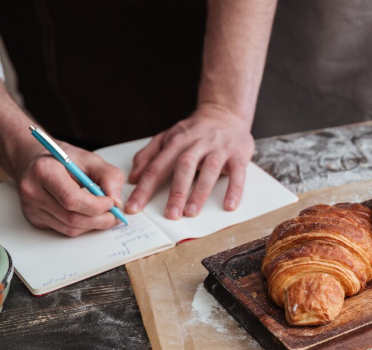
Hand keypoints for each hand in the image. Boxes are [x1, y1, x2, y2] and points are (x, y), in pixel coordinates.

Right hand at [16, 142, 125, 236]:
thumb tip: (116, 201)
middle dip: (99, 220)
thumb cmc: (64, 159)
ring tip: (105, 215)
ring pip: (69, 228)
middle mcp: (33, 191)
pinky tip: (88, 216)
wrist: (36, 160)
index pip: (72, 199)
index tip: (112, 203)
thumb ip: (109, 176)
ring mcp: (32, 208)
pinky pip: (64, 230)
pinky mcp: (35, 219)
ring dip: (92, 226)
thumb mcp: (91, 159)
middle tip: (114, 215)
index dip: (96, 205)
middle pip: (71, 217)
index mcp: (44, 171)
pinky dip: (81, 227)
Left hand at [125, 104, 254, 218]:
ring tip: (192, 212)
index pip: (157, 166)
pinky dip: (234, 190)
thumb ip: (148, 155)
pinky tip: (229, 206)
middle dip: (176, 192)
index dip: (144, 188)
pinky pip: (238, 173)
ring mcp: (218, 148)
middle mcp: (197, 143)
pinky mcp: (238, 154)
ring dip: (200, 192)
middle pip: (184, 167)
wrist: (225, 113)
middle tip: (170, 214)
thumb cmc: (194, 131)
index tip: (134, 207)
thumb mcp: (167, 137)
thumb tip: (133, 177)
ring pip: (209, 169)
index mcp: (176, 141)